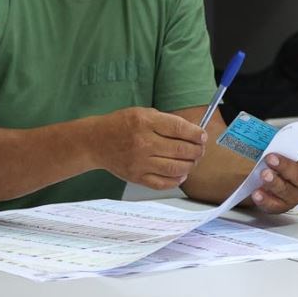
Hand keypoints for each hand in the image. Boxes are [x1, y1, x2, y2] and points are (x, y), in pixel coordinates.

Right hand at [86, 107, 205, 190]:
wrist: (95, 142)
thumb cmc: (121, 125)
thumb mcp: (144, 113)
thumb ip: (167, 122)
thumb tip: (193, 133)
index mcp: (145, 122)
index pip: (179, 129)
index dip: (196, 134)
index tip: (202, 136)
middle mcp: (143, 143)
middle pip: (180, 149)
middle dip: (197, 150)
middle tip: (200, 149)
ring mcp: (139, 162)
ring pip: (175, 168)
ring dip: (190, 165)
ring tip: (193, 161)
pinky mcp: (136, 177)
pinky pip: (162, 183)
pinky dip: (176, 180)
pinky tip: (181, 174)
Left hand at [247, 150, 297, 212]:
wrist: (265, 183)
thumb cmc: (276, 165)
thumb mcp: (279, 153)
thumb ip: (279, 147)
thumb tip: (270, 139)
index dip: (296, 153)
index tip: (282, 148)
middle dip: (285, 167)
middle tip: (270, 159)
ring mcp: (295, 197)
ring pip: (287, 191)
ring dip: (274, 182)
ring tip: (263, 175)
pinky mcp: (282, 207)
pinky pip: (274, 205)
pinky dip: (265, 199)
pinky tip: (257, 193)